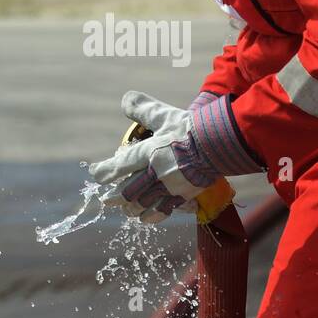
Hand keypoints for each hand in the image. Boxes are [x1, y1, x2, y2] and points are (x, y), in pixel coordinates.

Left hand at [88, 90, 259, 223]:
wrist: (221, 143)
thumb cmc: (191, 127)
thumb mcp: (164, 114)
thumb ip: (143, 108)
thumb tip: (125, 100)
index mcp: (150, 151)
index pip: (121, 164)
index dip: (105, 171)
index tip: (95, 174)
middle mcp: (157, 172)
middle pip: (129, 191)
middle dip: (115, 197)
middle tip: (106, 199)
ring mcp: (170, 187)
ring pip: (143, 204)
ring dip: (131, 208)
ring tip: (125, 209)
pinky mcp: (183, 196)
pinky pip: (162, 211)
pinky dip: (150, 216)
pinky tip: (144, 218)